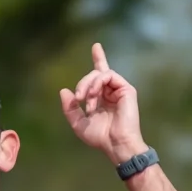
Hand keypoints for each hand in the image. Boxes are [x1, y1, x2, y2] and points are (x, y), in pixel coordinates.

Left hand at [60, 42, 145, 163]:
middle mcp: (112, 91)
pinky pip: (109, 75)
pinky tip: (94, 95)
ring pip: (100, 73)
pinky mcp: (126, 89)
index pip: (100, 75)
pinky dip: (97, 83)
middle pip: (94, 74)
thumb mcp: (78, 123)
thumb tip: (64, 90)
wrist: (116, 144)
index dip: (99, 59)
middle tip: (78, 98)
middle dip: (82, 83)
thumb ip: (70, 108)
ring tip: (86, 99)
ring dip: (88, 84)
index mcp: (103, 97)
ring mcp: (119, 89)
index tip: (96, 46)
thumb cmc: (100, 137)